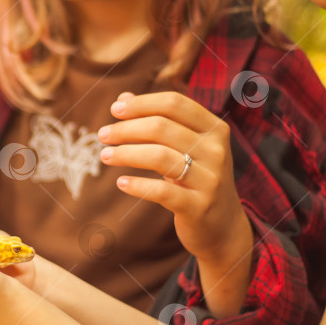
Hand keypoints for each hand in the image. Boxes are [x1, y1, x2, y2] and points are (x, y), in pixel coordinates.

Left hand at [98, 92, 249, 262]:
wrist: (223, 226)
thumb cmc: (197, 177)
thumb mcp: (186, 147)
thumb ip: (158, 120)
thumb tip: (122, 98)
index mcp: (215, 129)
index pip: (175, 103)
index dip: (141, 103)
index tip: (114, 110)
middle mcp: (216, 151)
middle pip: (162, 127)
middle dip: (126, 129)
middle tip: (102, 135)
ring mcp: (209, 179)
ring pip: (159, 156)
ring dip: (126, 153)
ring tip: (105, 156)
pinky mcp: (198, 207)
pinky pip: (161, 191)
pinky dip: (137, 185)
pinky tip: (121, 182)